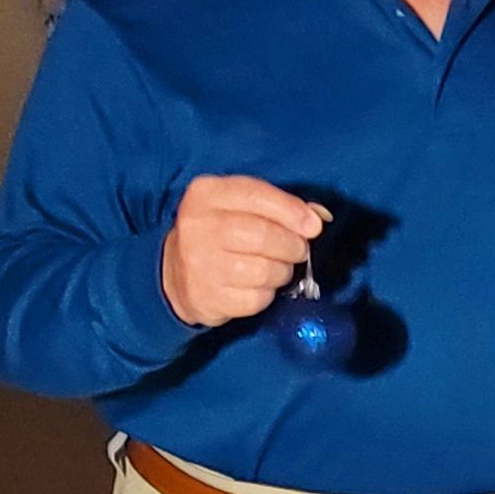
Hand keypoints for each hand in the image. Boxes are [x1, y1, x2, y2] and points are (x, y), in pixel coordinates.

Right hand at [161, 176, 331, 327]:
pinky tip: (258, 286)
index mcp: (206, 194)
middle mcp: (197, 226)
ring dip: (282, 272)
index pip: (257, 195)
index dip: (292, 211)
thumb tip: (319, 218)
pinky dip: (267, 294)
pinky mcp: (206, 298)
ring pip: (264, 271)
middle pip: (263, 236)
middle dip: (292, 245)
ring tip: (276, 268)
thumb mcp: (241, 206)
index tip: (314, 226)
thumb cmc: (220, 234)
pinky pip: (256, 299)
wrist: (176, 274)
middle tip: (297, 250)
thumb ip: (279, 205)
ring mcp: (198, 264)